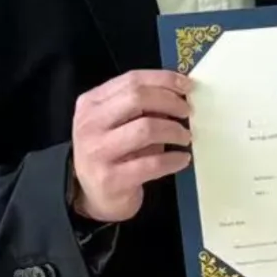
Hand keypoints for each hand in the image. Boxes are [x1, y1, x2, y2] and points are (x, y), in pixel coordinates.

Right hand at [71, 70, 191, 224]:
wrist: (95, 196)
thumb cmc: (113, 154)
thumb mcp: (120, 124)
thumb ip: (142, 107)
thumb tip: (179, 94)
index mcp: (91, 103)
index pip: (131, 80)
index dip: (164, 80)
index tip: (187, 86)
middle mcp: (89, 124)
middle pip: (137, 98)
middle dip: (170, 102)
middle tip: (187, 112)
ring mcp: (98, 152)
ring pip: (146, 128)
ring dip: (174, 130)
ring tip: (185, 137)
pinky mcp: (111, 179)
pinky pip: (152, 163)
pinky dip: (173, 159)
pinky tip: (183, 159)